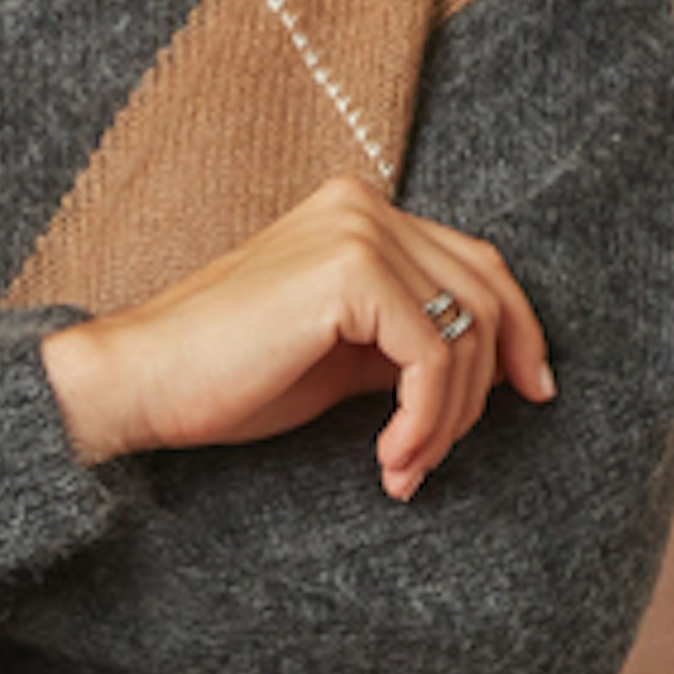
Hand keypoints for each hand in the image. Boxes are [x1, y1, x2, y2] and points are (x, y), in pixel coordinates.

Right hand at [39, 174, 552, 500]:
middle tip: (444, 456)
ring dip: (447, 418)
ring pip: (463, 331)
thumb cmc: (224, 379)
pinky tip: (391, 461)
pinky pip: (429, 356)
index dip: (519, 330)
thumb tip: (484, 372)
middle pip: (484, 292)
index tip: (532, 392)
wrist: (141, 381)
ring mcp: (358, 231)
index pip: (476, 263)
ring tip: (404, 468)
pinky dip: (424, 419)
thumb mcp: (338, 358)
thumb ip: (403, 345)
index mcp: (360, 212)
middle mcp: (365, 206)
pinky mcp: (349, 273)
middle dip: (485, 387)